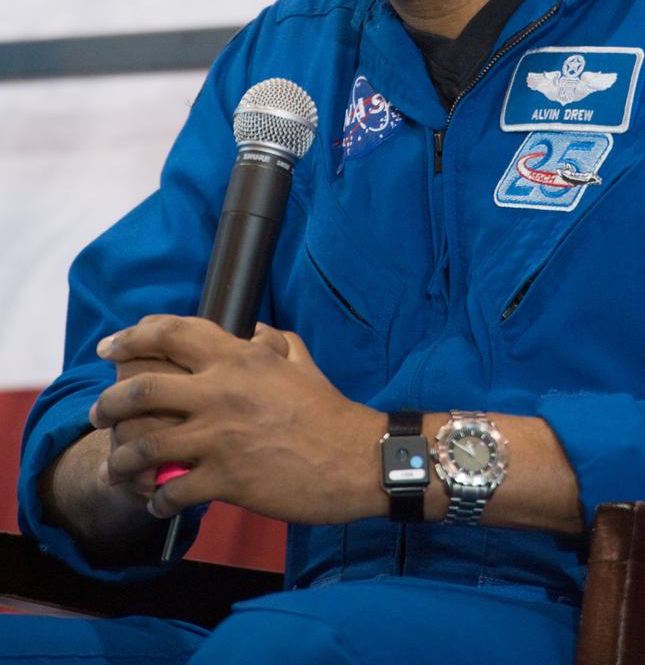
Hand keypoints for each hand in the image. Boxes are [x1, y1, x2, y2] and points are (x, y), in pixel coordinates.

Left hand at [90, 315, 385, 524]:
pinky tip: (157, 503)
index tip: (110, 347)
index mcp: (238, 357)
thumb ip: (274, 342)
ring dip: (121, 459)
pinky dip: (157, 500)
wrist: (355, 458)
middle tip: (98, 413)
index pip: (172, 332)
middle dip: (109, 402)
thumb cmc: (329, 408)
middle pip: (142, 389)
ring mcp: (219, 437)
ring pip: (146, 446)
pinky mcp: (226, 480)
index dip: (132, 336)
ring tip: (114, 468)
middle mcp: (220, 392)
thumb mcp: (301, 361)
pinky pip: (172, 492)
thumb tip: (254, 332)